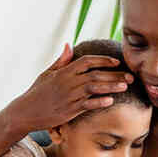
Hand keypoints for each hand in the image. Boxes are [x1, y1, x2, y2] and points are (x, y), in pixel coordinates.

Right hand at [1, 43, 131, 132]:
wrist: (25, 112)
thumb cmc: (37, 92)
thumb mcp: (47, 73)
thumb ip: (61, 60)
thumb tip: (68, 44)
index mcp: (64, 72)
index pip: (87, 61)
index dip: (103, 61)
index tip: (117, 63)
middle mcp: (68, 82)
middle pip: (95, 74)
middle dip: (114, 74)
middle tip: (131, 76)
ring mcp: (69, 96)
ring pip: (94, 88)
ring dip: (111, 86)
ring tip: (125, 86)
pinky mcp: (69, 110)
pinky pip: (87, 105)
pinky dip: (98, 102)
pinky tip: (110, 101)